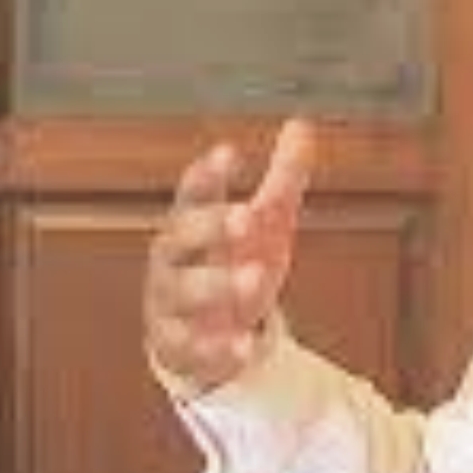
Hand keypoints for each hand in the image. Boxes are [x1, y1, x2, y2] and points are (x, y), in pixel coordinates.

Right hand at [144, 119, 317, 392]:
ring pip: (183, 292)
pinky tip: (245, 346)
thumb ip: (282, 177)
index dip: (209, 173)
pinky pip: (193, 348)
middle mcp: (172, 260)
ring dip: (218, 285)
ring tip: (257, 277)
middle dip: (211, 226)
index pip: (193, 192)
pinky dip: (219, 348)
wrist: (206, 332)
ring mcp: (170, 305)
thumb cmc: (232, 264)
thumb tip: (301, 124)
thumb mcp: (266, 222)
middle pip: (179, 237)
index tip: (230, 153)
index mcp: (191, 223)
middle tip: (248, 216)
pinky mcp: (179, 347)